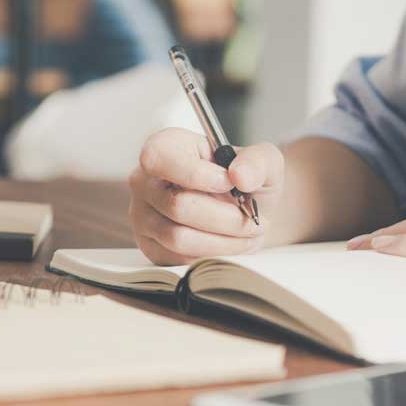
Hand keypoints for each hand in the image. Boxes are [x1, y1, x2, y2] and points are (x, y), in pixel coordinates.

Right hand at [129, 128, 283, 264]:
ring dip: (222, 240)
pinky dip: (212, 255)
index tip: (229, 183)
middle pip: (177, 206)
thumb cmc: (245, 181)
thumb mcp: (262, 161)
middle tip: (252, 219)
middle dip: (225, 217)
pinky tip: (229, 243)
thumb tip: (240, 175)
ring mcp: (143, 215)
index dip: (196, 175)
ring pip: (179, 237)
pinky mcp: (151, 246)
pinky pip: (179, 258)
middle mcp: (145, 180)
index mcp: (165, 147)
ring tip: (246, 233)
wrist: (245, 210)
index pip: (159, 159)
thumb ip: (257, 161)